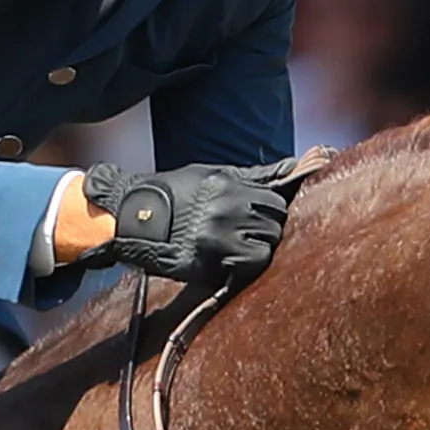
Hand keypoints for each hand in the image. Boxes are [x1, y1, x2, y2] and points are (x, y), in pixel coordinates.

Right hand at [81, 161, 296, 286]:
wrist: (133, 218)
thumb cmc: (174, 193)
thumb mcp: (213, 174)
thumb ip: (255, 175)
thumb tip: (296, 166)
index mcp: (228, 185)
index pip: (276, 197)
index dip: (273, 208)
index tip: (262, 215)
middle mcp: (227, 208)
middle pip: (276, 220)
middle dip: (269, 226)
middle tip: (251, 231)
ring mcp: (219, 236)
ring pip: (268, 243)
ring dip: (261, 246)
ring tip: (241, 245)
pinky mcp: (210, 261)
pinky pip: (252, 263)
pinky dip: (249, 262)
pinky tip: (235, 258)